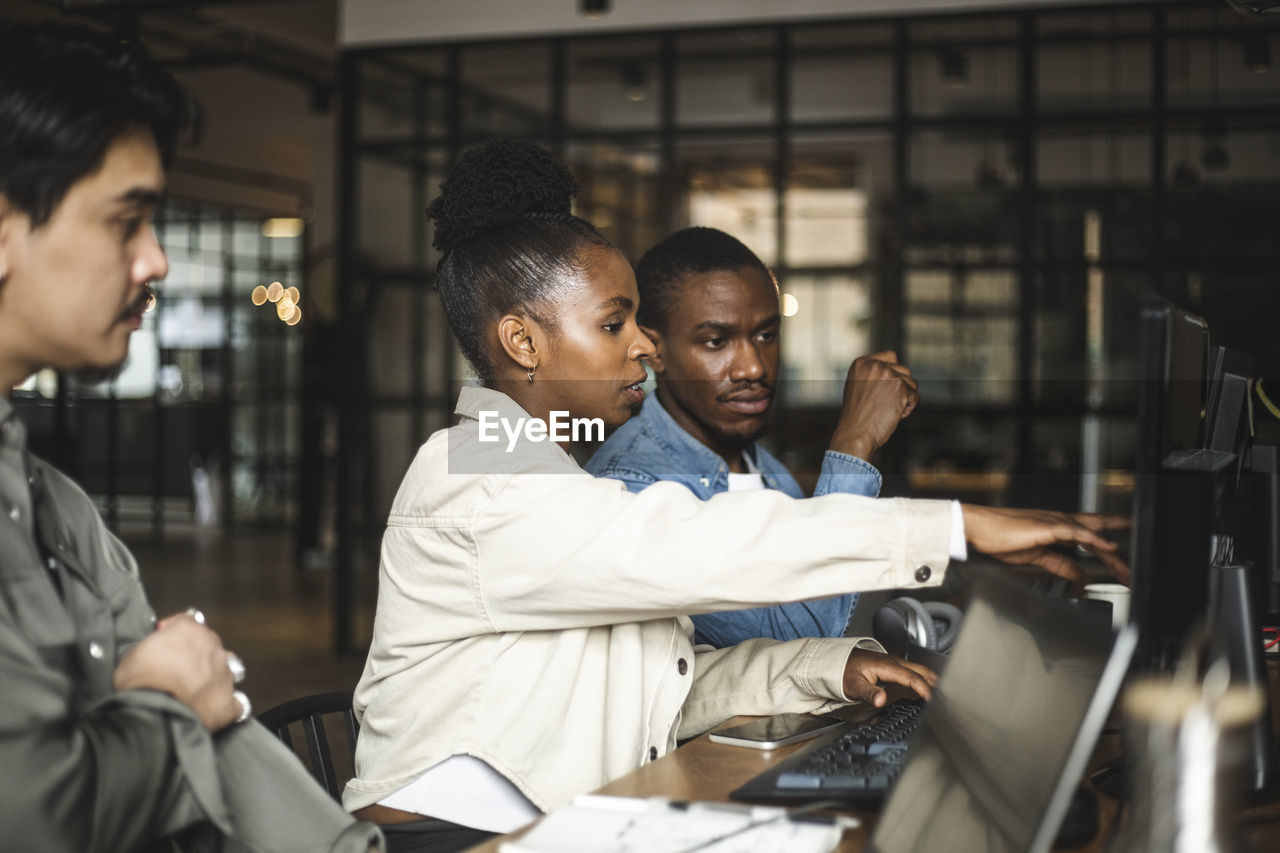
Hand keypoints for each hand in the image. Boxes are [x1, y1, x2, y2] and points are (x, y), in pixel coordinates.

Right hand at [113, 611, 242, 731]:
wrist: (154, 711)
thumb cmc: (140, 681)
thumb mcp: (132, 654)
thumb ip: (150, 647)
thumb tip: (151, 653)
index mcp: (190, 631)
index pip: (188, 622)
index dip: (175, 633)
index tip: (164, 641)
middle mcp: (213, 648)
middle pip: (210, 645)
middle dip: (196, 654)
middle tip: (178, 669)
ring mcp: (225, 674)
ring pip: (226, 670)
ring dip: (213, 676)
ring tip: (196, 690)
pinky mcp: (229, 703)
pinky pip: (235, 702)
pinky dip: (225, 704)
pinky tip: (212, 709)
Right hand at [828, 351, 918, 462]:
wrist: (855, 434)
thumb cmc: (856, 416)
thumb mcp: (857, 386)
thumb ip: (873, 374)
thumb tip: (895, 370)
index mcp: (862, 363)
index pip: (891, 356)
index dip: (893, 373)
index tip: (885, 389)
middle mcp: (875, 365)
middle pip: (904, 370)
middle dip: (900, 387)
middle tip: (885, 403)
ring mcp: (889, 375)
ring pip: (912, 383)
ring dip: (905, 397)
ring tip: (888, 410)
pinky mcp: (901, 388)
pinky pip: (915, 397)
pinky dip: (908, 408)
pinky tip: (894, 415)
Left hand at [842, 648, 937, 706]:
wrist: (837, 662)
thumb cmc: (844, 672)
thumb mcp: (853, 685)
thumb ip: (869, 693)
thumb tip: (881, 701)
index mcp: (887, 666)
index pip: (912, 677)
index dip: (925, 689)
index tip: (933, 700)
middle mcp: (895, 664)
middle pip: (922, 671)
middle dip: (936, 683)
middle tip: (948, 698)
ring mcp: (896, 667)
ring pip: (920, 672)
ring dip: (932, 683)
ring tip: (944, 698)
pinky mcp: (894, 672)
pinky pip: (914, 676)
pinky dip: (924, 684)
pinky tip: (928, 695)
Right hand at [960, 505, 1130, 582]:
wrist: (980, 529)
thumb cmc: (1001, 538)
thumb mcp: (1036, 556)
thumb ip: (1058, 563)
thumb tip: (1077, 572)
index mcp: (1058, 527)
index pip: (1092, 533)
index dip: (1110, 542)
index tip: (1125, 556)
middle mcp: (1061, 521)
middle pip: (1099, 534)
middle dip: (1116, 554)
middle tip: (1131, 573)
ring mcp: (1056, 522)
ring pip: (1093, 536)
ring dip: (1111, 554)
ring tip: (1126, 571)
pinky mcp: (1048, 527)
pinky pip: (1077, 533)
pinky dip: (1095, 540)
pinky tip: (1108, 547)